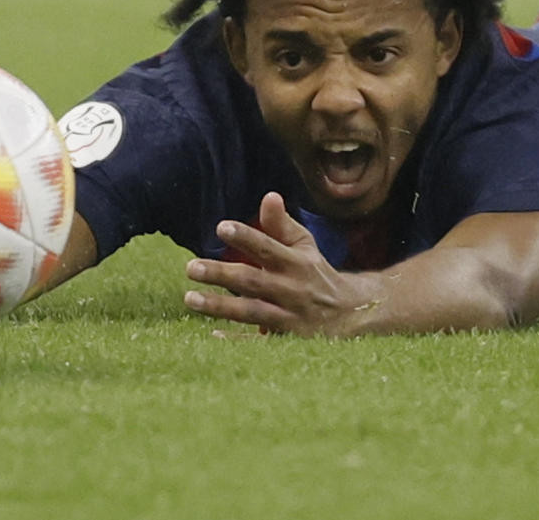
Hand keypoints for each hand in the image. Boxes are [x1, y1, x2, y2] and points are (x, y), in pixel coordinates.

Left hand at [182, 193, 381, 336]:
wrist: (349, 314)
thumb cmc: (315, 273)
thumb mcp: (304, 247)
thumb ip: (282, 225)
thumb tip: (268, 196)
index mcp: (297, 263)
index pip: (269, 248)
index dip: (246, 237)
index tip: (221, 227)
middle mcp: (293, 290)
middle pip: (253, 282)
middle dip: (221, 274)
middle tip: (190, 267)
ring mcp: (289, 318)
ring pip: (251, 312)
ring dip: (219, 307)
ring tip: (189, 298)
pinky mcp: (286, 341)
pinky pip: (258, 342)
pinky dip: (236, 339)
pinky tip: (213, 334)